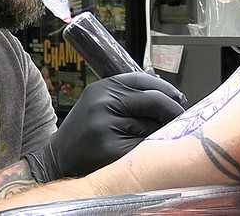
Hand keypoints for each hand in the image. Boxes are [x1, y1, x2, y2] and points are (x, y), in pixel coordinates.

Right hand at [24, 72, 186, 181]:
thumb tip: (169, 96)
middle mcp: (103, 104)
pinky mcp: (113, 150)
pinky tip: (143, 154)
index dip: (166, 88)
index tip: (180, 98)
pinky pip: (146, 147)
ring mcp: (107, 127)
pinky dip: (151, 151)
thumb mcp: (99, 104)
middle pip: (154, 101)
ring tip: (151, 141)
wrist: (58, 159)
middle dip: (173, 111)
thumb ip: (126, 96)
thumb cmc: (84, 133)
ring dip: (161, 133)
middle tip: (181, 121)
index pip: (142, 80)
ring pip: (154, 126)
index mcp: (101, 88)